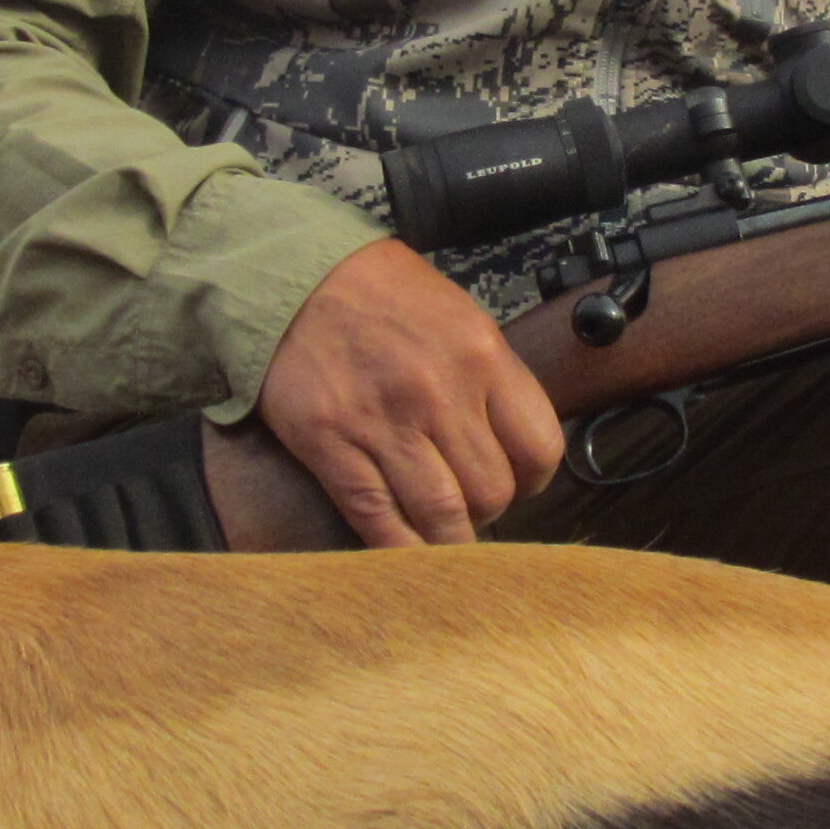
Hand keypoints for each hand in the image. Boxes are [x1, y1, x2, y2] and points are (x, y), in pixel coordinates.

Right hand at [255, 239, 567, 547]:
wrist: (290, 274)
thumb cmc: (379, 293)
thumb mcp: (457, 315)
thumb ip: (489, 378)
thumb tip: (510, 443)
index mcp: (481, 355)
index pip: (539, 448)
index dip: (531, 479)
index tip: (515, 483)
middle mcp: (439, 394)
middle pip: (492, 492)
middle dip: (487, 512)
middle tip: (468, 507)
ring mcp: (384, 423)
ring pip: (443, 517)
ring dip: (448, 540)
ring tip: (440, 535)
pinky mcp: (331, 446)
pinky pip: (379, 520)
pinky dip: (399, 550)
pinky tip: (405, 554)